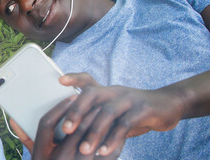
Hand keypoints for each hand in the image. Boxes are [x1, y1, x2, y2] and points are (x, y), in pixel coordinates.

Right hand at [12, 96, 121, 159]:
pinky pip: (104, 154)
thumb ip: (25, 137)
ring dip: (99, 123)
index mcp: (41, 153)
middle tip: (94, 98)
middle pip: (72, 128)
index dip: (59, 108)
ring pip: (90, 138)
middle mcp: (57, 159)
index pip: (46, 123)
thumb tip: (13, 118)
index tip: (71, 97)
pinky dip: (110, 140)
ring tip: (105, 111)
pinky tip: (114, 130)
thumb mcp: (35, 156)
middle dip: (84, 111)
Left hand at [57, 73, 183, 156]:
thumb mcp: (115, 109)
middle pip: (92, 95)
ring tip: (84, 149)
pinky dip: (114, 138)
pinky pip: (126, 124)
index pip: (87, 80)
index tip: (60, 81)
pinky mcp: (144, 109)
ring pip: (108, 112)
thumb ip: (96, 115)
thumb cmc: (134, 111)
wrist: (169, 106)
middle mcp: (115, 91)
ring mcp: (130, 99)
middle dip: (77, 112)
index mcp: (106, 90)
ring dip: (94, 132)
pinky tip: (105, 151)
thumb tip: (72, 132)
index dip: (74, 77)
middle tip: (65, 130)